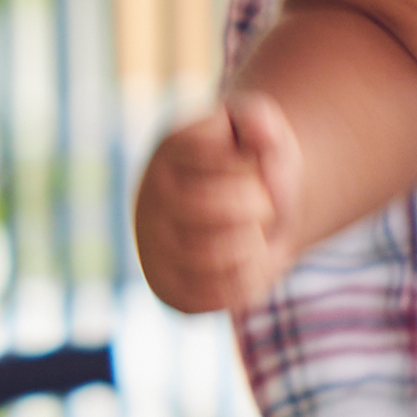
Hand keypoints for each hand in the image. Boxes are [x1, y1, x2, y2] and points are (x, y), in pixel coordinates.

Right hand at [135, 97, 302, 312]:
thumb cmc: (253, 166)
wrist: (248, 213)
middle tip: (265, 204)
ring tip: (257, 234)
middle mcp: (151, 198)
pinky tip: (252, 261)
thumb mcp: (262, 130)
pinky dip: (246, 280)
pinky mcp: (168, 288)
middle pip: (202, 209)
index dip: (249, 169)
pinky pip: (209, 295)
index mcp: (170, 150)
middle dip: (254, 208)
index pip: (209, 160)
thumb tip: (260, 133)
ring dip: (251, 246)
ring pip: (204, 256)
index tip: (256, 167)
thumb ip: (261, 121)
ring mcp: (153, 246)